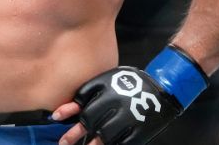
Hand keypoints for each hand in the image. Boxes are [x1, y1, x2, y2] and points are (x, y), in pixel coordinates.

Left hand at [57, 67, 181, 144]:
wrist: (163, 91)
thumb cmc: (131, 84)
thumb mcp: (110, 81)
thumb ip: (88, 93)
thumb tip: (66, 110)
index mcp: (109, 88)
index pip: (83, 100)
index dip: (68, 110)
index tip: (55, 118)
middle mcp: (116, 103)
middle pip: (90, 120)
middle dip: (74, 133)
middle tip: (63, 143)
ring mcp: (128, 118)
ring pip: (103, 136)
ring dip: (91, 144)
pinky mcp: (139, 132)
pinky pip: (120, 143)